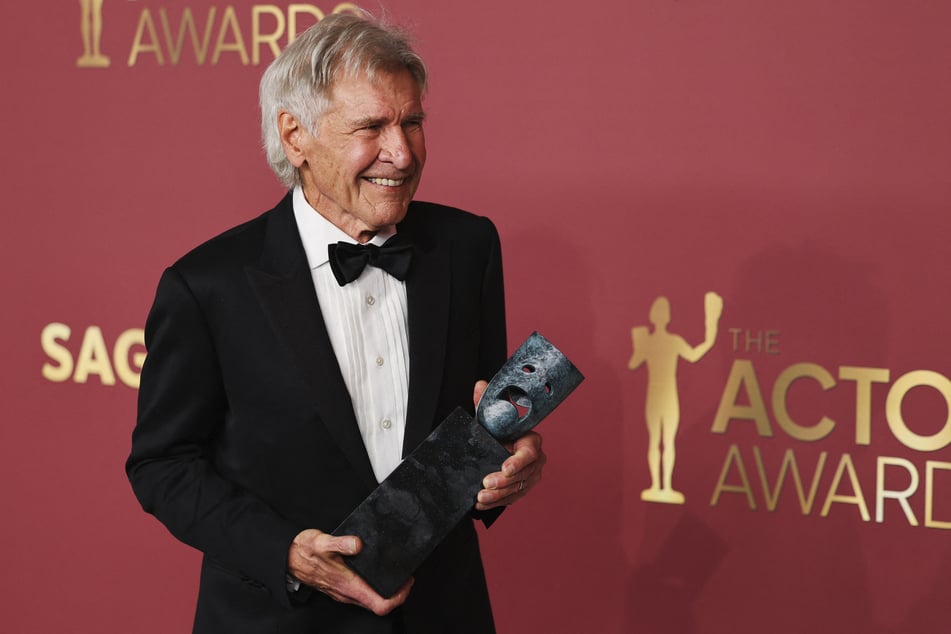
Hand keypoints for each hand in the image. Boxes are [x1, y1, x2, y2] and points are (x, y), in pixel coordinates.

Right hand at [287, 529, 411, 614]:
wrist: (288, 558)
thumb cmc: (304, 551)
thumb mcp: (322, 542)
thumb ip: (341, 543)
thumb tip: (358, 544)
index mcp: (348, 586)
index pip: (380, 604)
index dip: (399, 597)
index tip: (407, 581)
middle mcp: (347, 593)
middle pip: (380, 604)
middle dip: (397, 593)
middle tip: (406, 576)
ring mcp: (344, 592)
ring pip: (371, 600)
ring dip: (387, 591)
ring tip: (396, 574)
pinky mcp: (341, 588)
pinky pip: (363, 594)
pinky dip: (375, 586)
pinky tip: (377, 572)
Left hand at [472, 380, 546, 510]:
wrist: (495, 449)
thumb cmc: (496, 433)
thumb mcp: (490, 419)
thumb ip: (486, 402)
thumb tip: (480, 384)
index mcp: (531, 441)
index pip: (529, 453)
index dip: (518, 462)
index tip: (504, 468)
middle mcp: (536, 460)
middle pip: (523, 475)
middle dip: (504, 482)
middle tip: (485, 484)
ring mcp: (530, 477)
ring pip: (517, 489)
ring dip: (498, 495)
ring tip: (481, 497)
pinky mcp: (522, 489)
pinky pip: (512, 498)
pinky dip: (497, 502)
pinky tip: (482, 503)